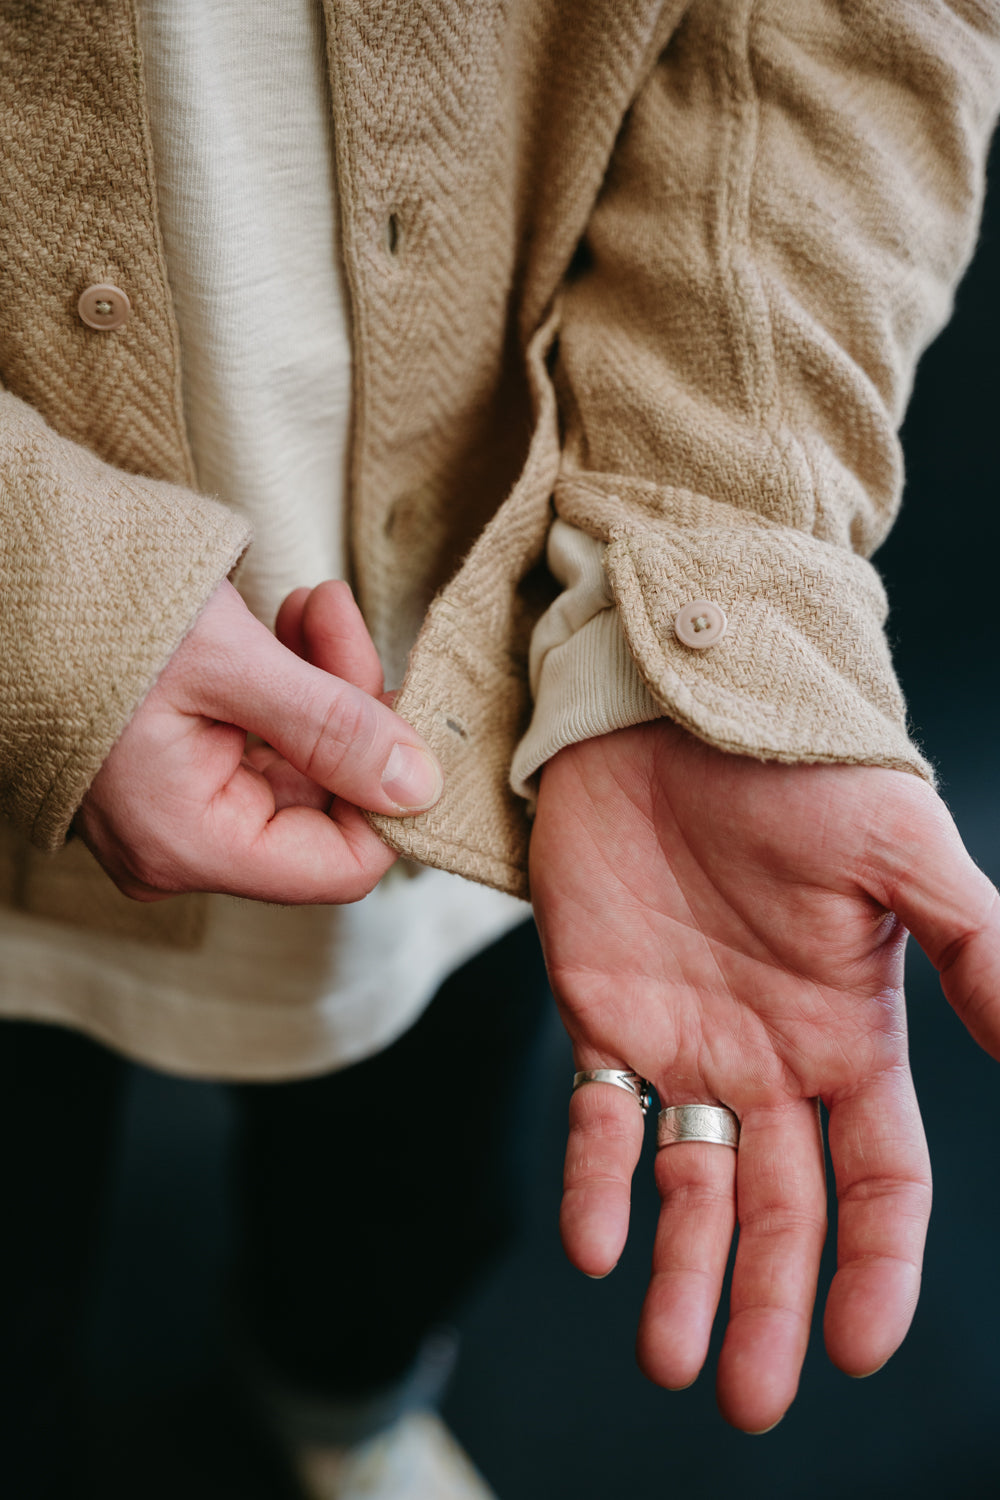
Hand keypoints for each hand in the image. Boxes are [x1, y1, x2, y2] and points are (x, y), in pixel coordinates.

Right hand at [76, 579, 441, 902]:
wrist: (14, 575)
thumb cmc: (97, 616)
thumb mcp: (229, 663)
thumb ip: (333, 726)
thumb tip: (420, 787)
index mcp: (190, 843)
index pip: (341, 864)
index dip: (390, 794)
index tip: (403, 706)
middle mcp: (184, 847)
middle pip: (325, 804)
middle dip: (352, 708)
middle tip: (337, 618)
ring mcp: (178, 814)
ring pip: (303, 765)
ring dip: (325, 682)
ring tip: (310, 605)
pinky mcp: (179, 775)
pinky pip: (265, 745)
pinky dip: (292, 685)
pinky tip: (289, 622)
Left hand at [530, 721, 999, 1431]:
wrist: (671, 706)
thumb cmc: (794, 769)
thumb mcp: (901, 855)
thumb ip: (982, 950)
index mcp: (852, 1036)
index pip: (880, 1180)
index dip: (877, 1267)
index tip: (857, 1347)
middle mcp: (772, 1058)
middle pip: (781, 1211)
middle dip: (770, 1305)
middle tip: (749, 1403)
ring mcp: (685, 1041)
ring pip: (690, 1188)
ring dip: (681, 1276)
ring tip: (670, 1361)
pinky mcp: (601, 1010)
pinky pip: (593, 1117)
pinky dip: (593, 1181)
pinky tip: (594, 1244)